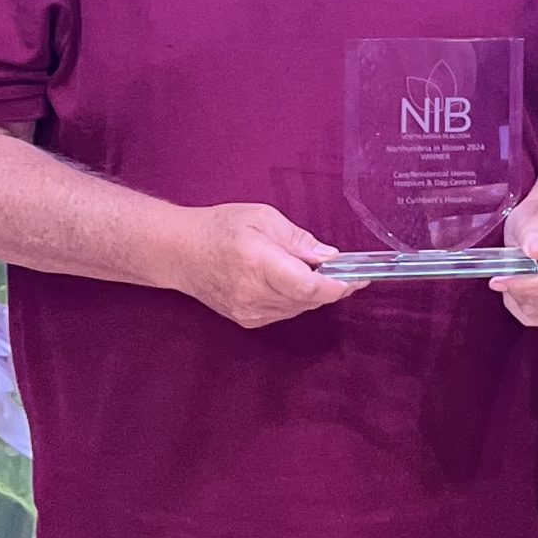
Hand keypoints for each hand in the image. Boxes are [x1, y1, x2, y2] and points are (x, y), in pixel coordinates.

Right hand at [169, 203, 352, 329]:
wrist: (179, 252)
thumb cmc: (219, 228)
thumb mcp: (262, 217)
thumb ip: (297, 238)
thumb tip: (328, 256)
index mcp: (259, 264)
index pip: (309, 287)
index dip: (339, 285)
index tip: (358, 277)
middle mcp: (254, 294)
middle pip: (309, 300)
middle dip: (333, 286)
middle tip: (346, 270)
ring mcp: (249, 311)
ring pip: (300, 308)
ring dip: (315, 293)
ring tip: (314, 271)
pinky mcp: (248, 320)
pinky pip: (285, 312)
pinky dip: (297, 299)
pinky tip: (291, 282)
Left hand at [495, 199, 537, 325]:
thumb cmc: (537, 220)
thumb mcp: (531, 217)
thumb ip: (533, 232)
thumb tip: (537, 251)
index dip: (522, 285)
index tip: (498, 280)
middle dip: (517, 292)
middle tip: (501, 277)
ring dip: (519, 301)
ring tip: (512, 281)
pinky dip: (524, 310)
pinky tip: (519, 294)